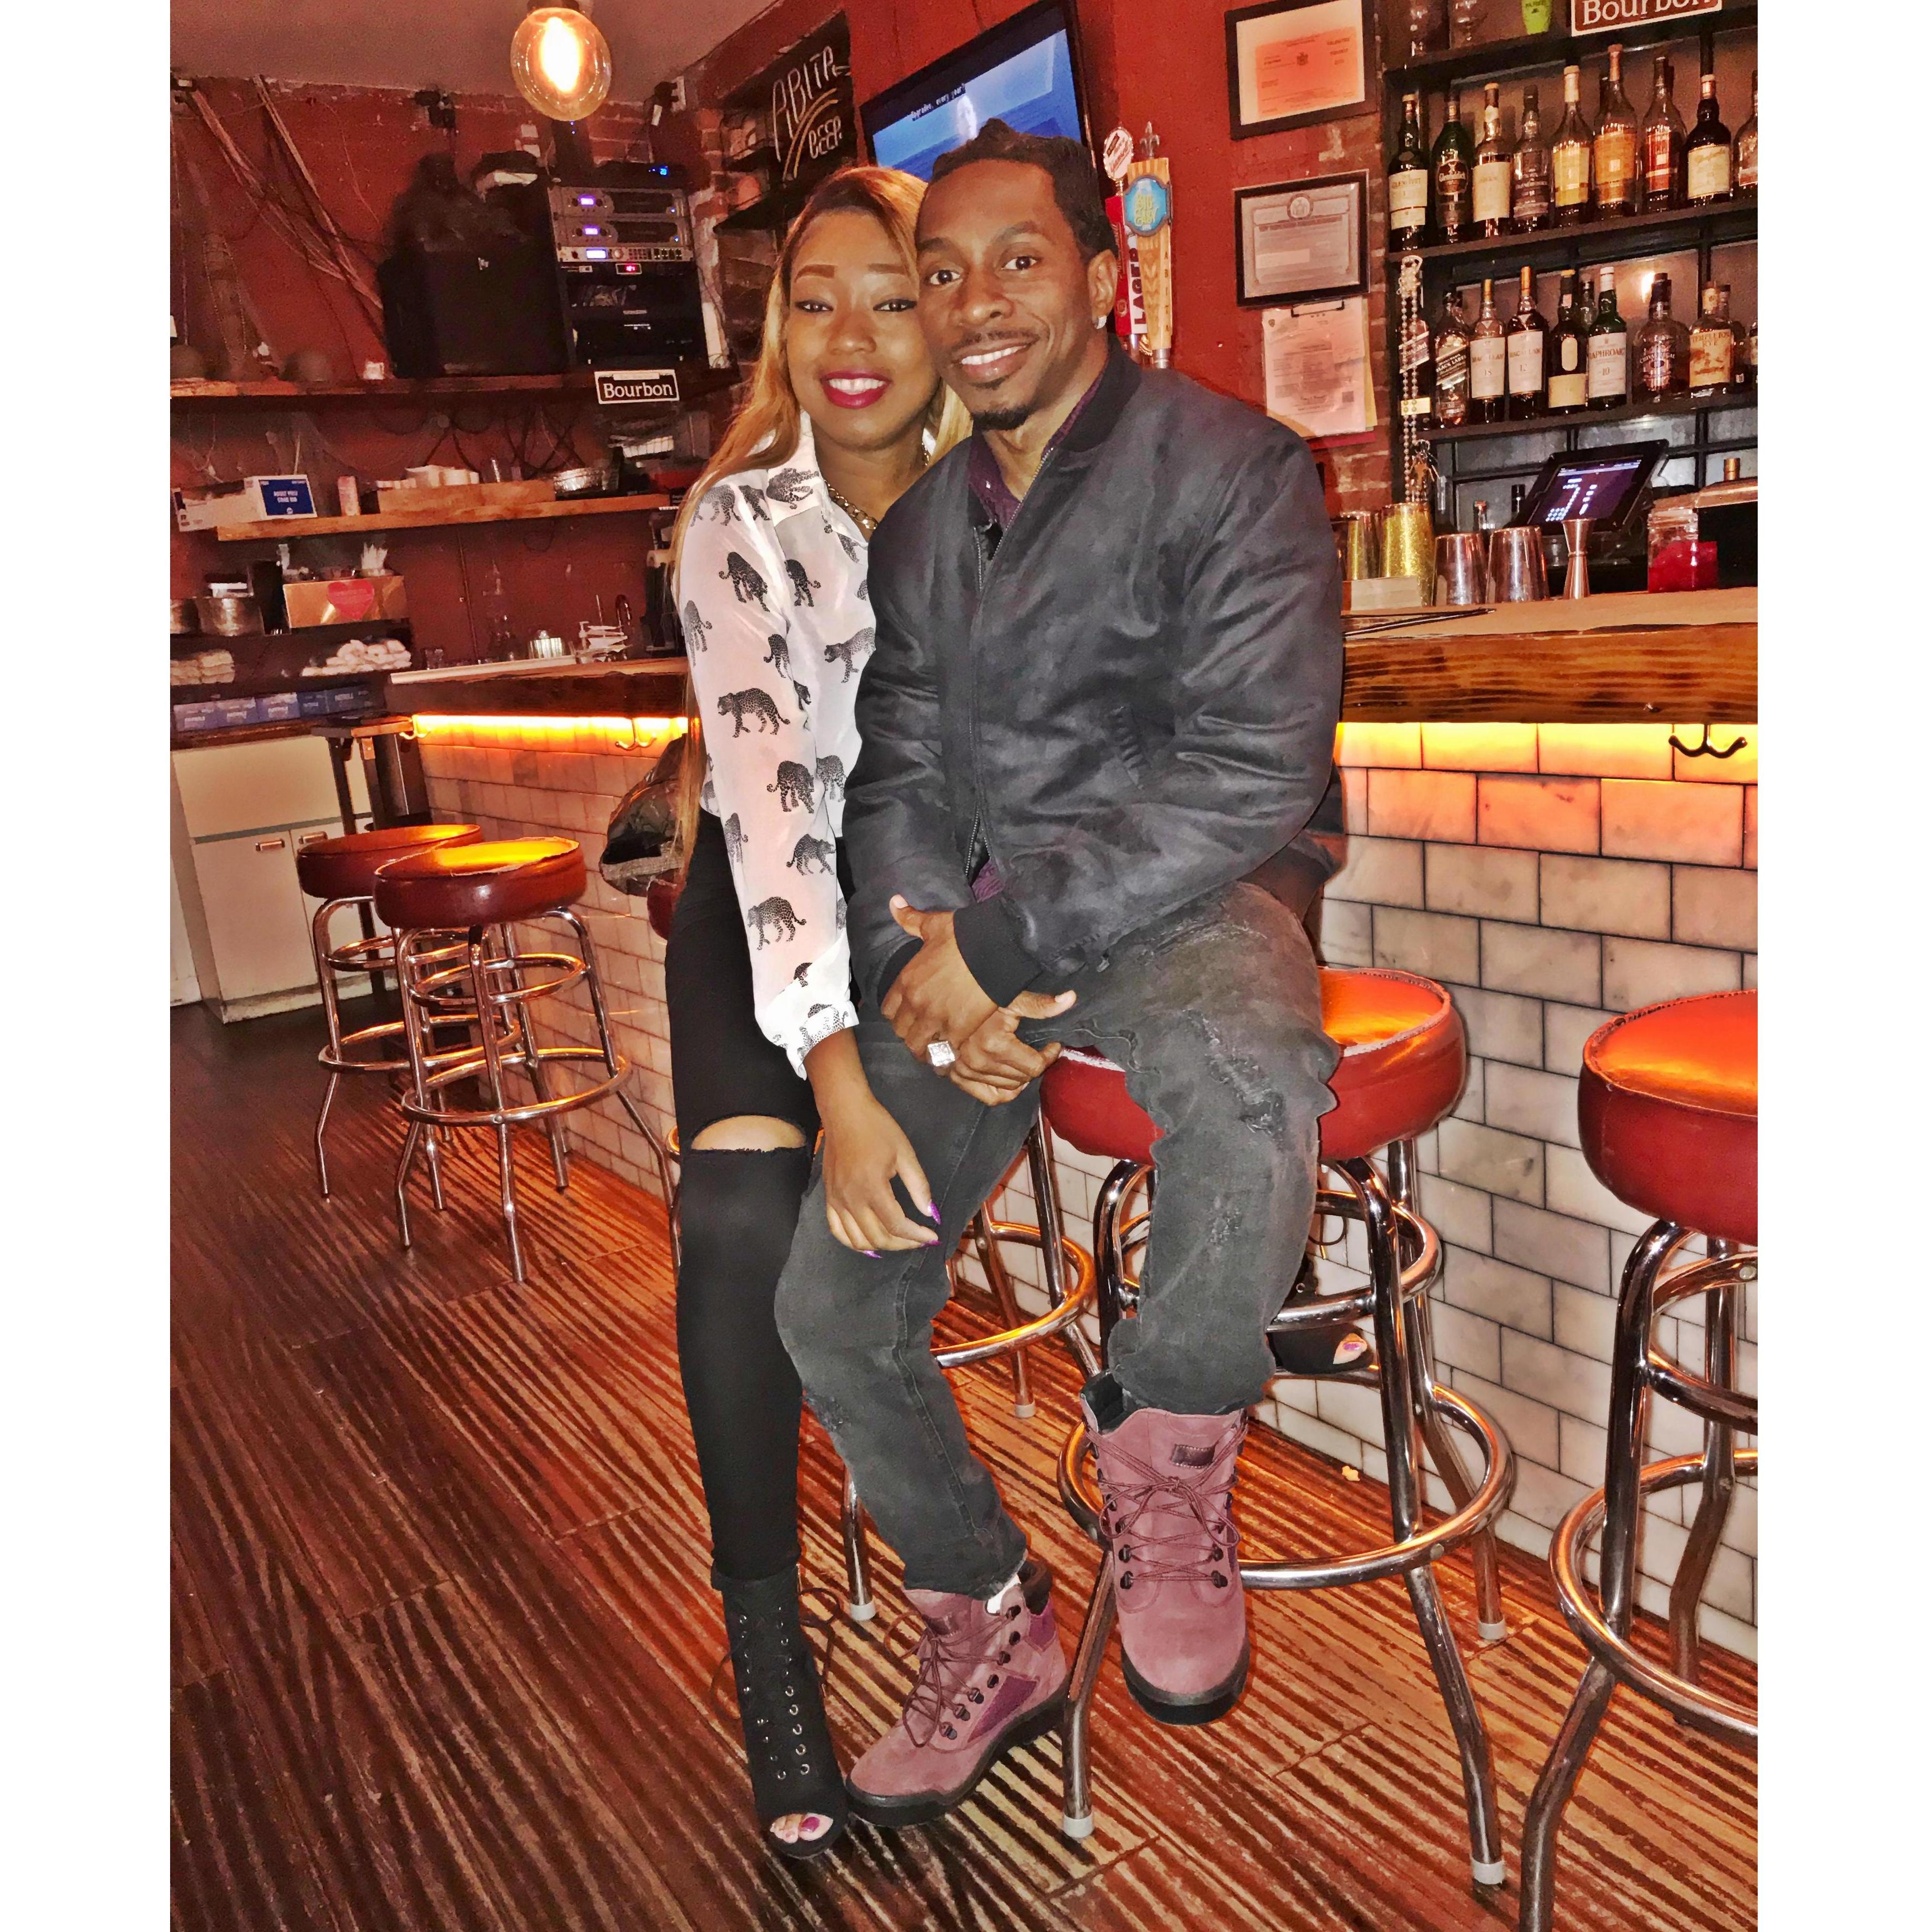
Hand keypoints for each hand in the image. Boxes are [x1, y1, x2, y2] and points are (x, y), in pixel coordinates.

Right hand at [820, 1089, 941, 1253]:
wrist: (844, 1112)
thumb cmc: (877, 1128)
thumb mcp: (905, 1153)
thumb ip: (919, 1186)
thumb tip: (931, 1213)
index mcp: (872, 1187)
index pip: (896, 1225)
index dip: (917, 1236)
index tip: (933, 1236)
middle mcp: (851, 1199)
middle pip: (878, 1237)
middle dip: (903, 1243)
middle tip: (919, 1238)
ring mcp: (836, 1200)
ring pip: (857, 1240)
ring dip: (881, 1246)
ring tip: (899, 1241)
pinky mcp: (828, 1197)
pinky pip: (837, 1230)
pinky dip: (853, 1242)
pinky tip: (868, 1243)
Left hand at [880, 898, 997, 1058]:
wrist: (994, 950)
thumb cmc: (964, 936)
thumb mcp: (932, 926)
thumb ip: (910, 919)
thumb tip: (894, 902)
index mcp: (907, 981)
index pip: (889, 1010)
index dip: (897, 1014)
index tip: (906, 1015)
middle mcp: (917, 1004)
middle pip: (902, 1031)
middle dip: (909, 1033)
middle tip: (921, 1033)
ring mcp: (936, 1020)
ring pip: (920, 1046)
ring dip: (925, 1048)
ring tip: (934, 1048)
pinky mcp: (958, 1031)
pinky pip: (943, 1052)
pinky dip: (946, 1054)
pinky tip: (952, 1052)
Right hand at [947, 987, 1078, 1106]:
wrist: (944, 1002)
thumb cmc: (981, 997)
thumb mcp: (1011, 997)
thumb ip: (1040, 1004)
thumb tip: (1070, 998)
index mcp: (994, 1044)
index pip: (1035, 1065)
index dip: (1048, 1056)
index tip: (1052, 1046)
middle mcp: (979, 1062)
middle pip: (1023, 1078)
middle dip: (1035, 1064)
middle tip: (1037, 1051)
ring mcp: (966, 1071)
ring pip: (1008, 1088)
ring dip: (1020, 1076)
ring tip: (1023, 1060)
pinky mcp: (957, 1077)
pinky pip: (989, 1096)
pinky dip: (1003, 1090)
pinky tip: (1009, 1076)